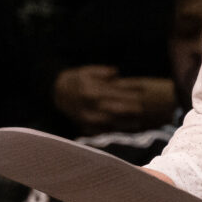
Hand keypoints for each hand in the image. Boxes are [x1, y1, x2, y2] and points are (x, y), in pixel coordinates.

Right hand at [53, 66, 177, 131]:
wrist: (57, 93)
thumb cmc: (76, 80)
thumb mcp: (86, 71)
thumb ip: (101, 72)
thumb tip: (116, 72)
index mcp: (90, 91)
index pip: (114, 92)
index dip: (128, 92)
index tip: (142, 92)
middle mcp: (88, 106)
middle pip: (113, 109)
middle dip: (129, 110)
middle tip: (143, 110)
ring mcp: (86, 118)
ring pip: (109, 122)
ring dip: (124, 123)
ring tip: (139, 123)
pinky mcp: (85, 125)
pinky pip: (102, 130)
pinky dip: (115, 130)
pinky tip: (126, 129)